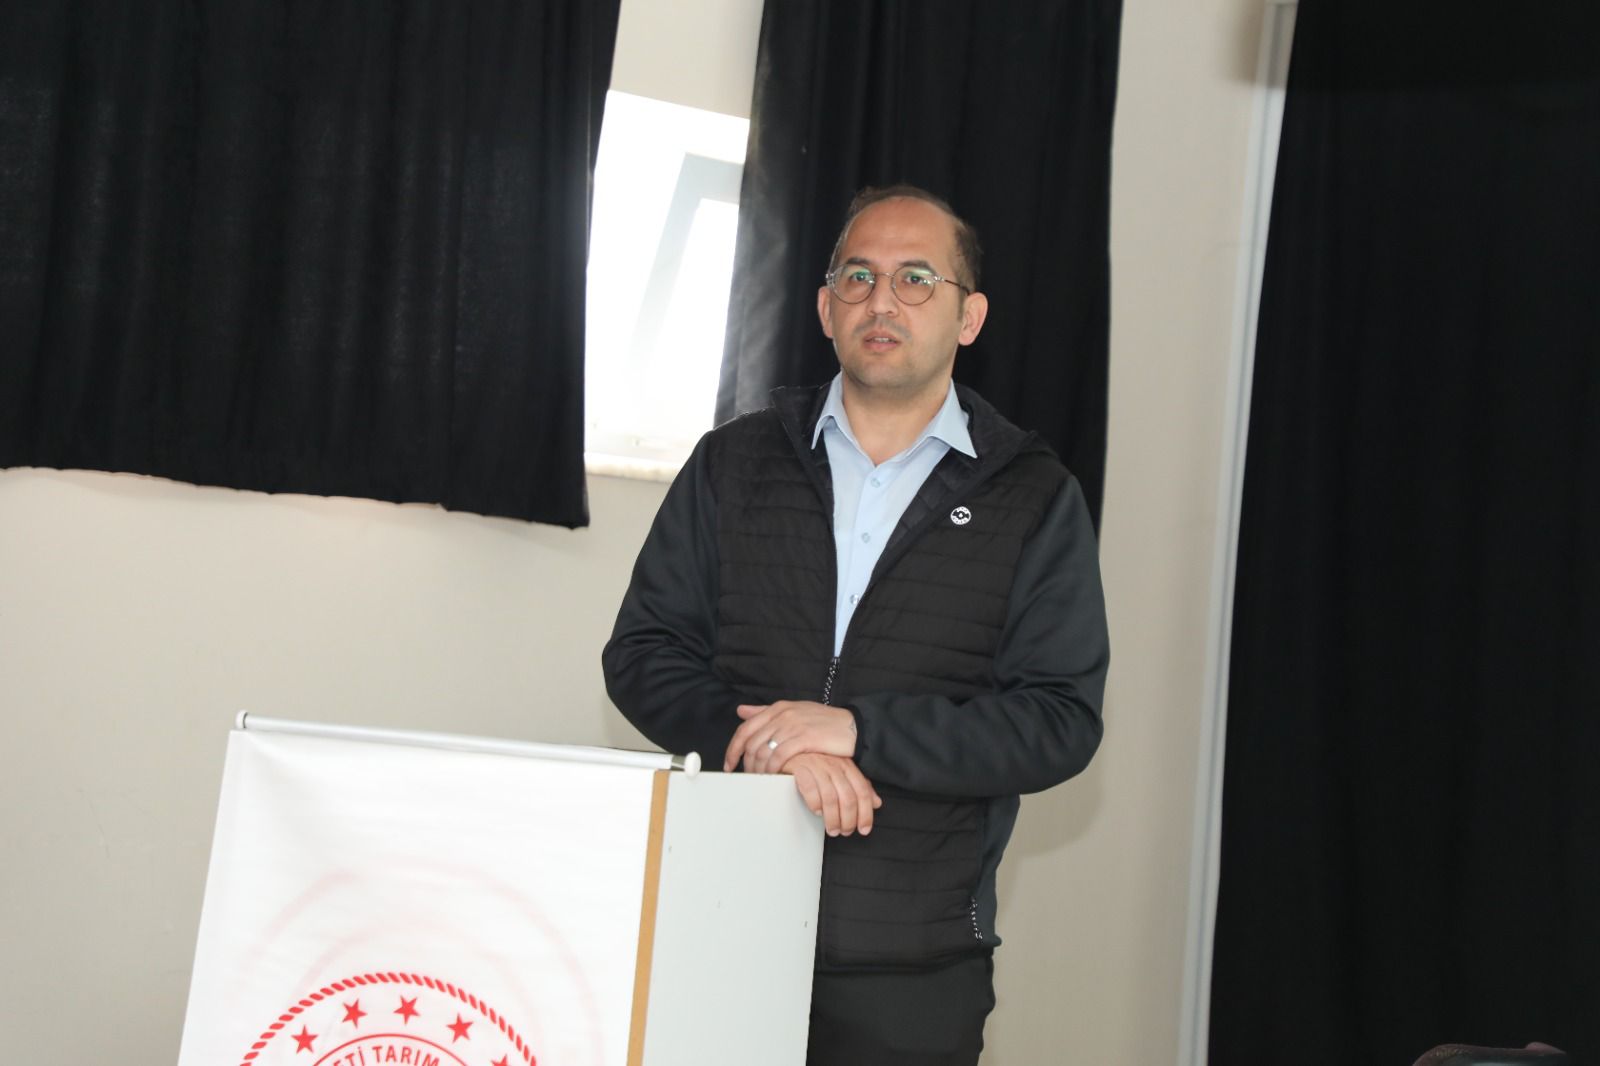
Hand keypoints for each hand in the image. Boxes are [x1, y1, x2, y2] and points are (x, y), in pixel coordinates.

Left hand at [723, 700, 856, 773]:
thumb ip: (766, 712)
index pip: (745, 729)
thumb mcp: (793, 712)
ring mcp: (793, 725)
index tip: (729, 766)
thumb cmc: (823, 723)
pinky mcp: (805, 737)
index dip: (733, 749)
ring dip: (758, 770)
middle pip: (751, 742)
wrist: (852, 727)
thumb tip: (741, 710)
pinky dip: (772, 769)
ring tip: (761, 781)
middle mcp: (782, 714)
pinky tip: (774, 778)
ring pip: (763, 751)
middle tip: (749, 779)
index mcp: (777, 708)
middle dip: (746, 764)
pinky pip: (779, 756)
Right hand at [784, 753, 880, 836]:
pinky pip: (810, 789)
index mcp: (847, 766)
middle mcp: (834, 765)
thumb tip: (876, 803)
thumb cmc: (816, 762)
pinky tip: (816, 812)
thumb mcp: (841, 771)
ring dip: (833, 818)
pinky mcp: (800, 768)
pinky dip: (815, 804)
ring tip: (832, 829)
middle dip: (848, 820)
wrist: (790, 749)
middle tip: (845, 832)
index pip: (862, 791)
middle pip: (848, 798)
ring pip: (831, 797)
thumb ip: (859, 786)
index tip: (864, 829)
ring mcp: (817, 766)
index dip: (865, 813)